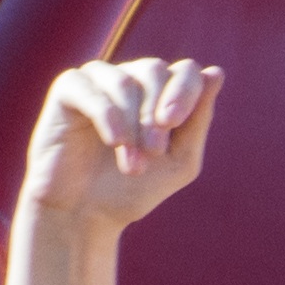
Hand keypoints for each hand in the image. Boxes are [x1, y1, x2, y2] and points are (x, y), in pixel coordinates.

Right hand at [21, 56, 218, 232]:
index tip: (174, 123)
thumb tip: (216, 72)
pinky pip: (89, 87)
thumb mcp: (180, 160)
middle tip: (154, 150)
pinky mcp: (68, 89)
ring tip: (133, 164)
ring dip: (133, 123)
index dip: (185, 92)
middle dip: (157, 111)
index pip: (186, 71)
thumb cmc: (135, 188)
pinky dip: (106, 115)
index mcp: (163, 93)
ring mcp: (98, 80)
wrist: (86, 214)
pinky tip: (114, 142)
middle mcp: (132, 79)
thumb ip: (198, 120)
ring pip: (124, 82)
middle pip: (155, 70)